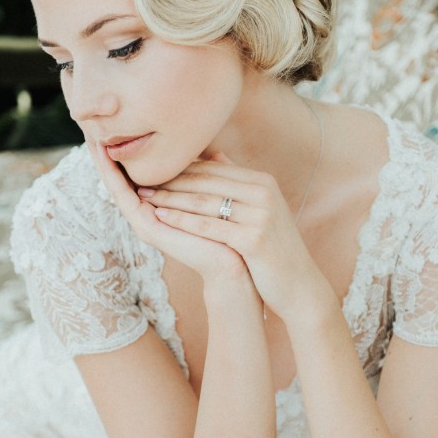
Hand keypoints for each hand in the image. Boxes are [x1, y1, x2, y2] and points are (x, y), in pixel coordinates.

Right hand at [87, 141, 246, 282]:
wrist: (232, 261)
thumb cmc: (226, 230)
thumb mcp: (212, 194)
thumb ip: (209, 175)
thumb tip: (216, 150)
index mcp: (161, 205)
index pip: (137, 176)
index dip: (125, 153)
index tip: (116, 125)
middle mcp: (148, 213)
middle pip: (121, 180)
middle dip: (107, 155)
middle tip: (92, 126)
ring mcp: (144, 221)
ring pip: (117, 187)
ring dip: (103, 164)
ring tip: (91, 138)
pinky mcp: (147, 227)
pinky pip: (124, 197)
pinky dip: (113, 177)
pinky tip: (104, 157)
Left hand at [136, 151, 327, 317]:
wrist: (298, 284)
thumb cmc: (273, 248)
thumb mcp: (259, 209)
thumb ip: (237, 182)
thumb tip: (214, 154)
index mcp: (263, 182)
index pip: (213, 168)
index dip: (181, 168)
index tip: (153, 169)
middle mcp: (264, 192)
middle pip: (206, 181)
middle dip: (170, 179)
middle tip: (138, 178)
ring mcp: (261, 215)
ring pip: (204, 201)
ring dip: (170, 197)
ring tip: (142, 195)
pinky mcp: (254, 239)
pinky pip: (209, 226)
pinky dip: (182, 220)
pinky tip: (160, 217)